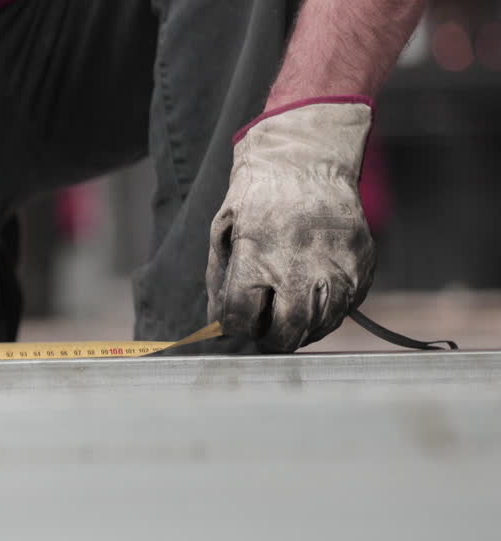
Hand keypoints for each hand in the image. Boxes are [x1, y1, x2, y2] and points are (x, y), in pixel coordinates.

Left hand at [207, 100, 375, 352]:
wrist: (308, 161)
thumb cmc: (259, 198)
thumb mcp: (223, 233)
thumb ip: (220, 283)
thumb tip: (220, 327)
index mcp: (257, 255)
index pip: (242, 318)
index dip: (235, 328)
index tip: (236, 322)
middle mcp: (301, 265)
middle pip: (286, 332)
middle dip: (271, 339)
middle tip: (264, 331)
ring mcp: (337, 267)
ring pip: (319, 325)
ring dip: (300, 330)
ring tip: (287, 316)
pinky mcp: (362, 267)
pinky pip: (345, 309)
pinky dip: (326, 314)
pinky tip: (312, 300)